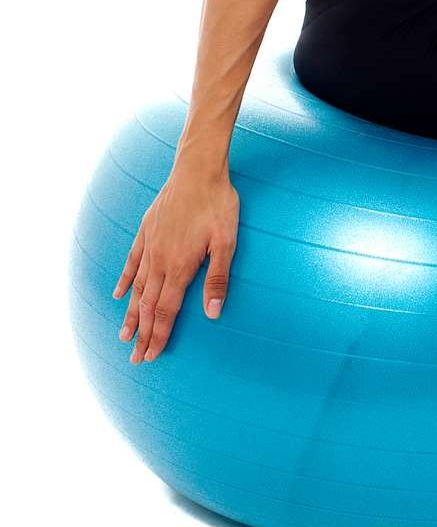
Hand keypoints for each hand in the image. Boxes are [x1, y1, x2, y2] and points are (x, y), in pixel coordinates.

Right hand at [112, 163, 239, 363]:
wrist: (198, 169)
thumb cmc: (218, 204)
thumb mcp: (227, 241)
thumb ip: (218, 279)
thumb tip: (213, 313)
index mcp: (180, 266)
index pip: (166, 311)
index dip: (158, 335)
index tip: (150, 356)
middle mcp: (160, 260)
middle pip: (148, 305)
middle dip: (142, 333)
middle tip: (135, 358)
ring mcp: (150, 244)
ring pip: (137, 288)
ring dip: (131, 314)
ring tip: (123, 335)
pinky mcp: (147, 230)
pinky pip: (132, 261)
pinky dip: (126, 280)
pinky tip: (119, 294)